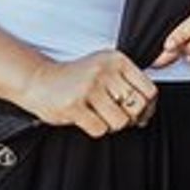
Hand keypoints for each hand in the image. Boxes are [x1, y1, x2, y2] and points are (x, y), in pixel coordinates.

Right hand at [17, 50, 156, 137]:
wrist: (39, 80)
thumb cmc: (76, 79)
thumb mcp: (106, 71)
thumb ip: (129, 86)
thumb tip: (147, 116)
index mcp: (117, 60)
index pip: (150, 90)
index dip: (148, 107)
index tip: (139, 112)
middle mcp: (104, 71)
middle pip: (137, 107)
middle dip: (130, 118)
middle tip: (116, 115)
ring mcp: (88, 87)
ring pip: (120, 121)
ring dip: (112, 125)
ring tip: (100, 116)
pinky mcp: (73, 105)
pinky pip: (100, 129)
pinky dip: (96, 129)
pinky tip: (86, 118)